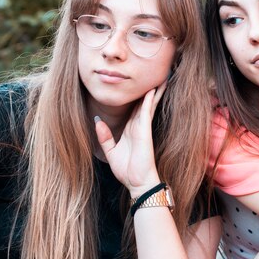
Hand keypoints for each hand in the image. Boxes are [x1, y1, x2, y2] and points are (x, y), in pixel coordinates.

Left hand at [94, 82, 166, 196]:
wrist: (137, 183)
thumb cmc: (127, 170)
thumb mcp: (111, 152)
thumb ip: (104, 137)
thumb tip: (97, 121)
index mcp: (131, 129)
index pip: (134, 108)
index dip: (136, 95)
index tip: (136, 83)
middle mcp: (138, 126)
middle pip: (144, 103)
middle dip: (149, 89)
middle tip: (153, 75)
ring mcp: (143, 128)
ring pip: (149, 105)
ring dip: (154, 91)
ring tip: (160, 77)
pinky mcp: (145, 132)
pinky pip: (146, 113)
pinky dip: (148, 101)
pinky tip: (151, 90)